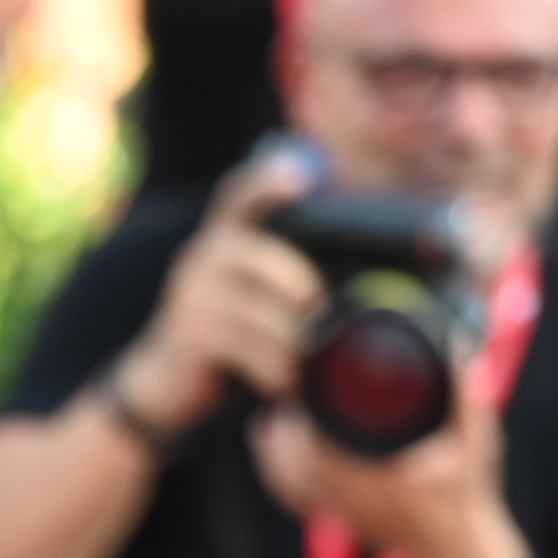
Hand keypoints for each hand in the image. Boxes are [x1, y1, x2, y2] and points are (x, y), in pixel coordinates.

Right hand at [119, 147, 324, 427]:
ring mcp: (191, 296)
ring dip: (291, 339)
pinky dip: (273, 366)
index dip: (267, 180)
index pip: (241, 195)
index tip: (301, 177)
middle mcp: (202, 256)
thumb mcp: (254, 289)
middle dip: (298, 286)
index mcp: (226, 236)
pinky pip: (244, 347)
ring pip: (256, 311)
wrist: (169, 379)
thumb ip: (292, 264)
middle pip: (259, 256)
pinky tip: (284, 378)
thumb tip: (389, 248)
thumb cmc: (232, 331)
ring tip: (304, 357)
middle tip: (319, 314)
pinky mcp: (186, 336)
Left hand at [251, 383, 525, 557]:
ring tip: (267, 426)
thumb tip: (460, 352)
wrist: (455, 556)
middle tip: (281, 405)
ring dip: (273, 458)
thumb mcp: (477, 447)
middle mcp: (353, 501)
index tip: (297, 397)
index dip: (300, 428)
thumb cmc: (466, 500)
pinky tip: (275, 459)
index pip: (320, 455)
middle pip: (294, 470)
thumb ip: (468, 401)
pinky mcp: (341, 521)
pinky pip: (298, 502)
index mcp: (381, 483)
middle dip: (280, 437)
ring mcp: (343, 514)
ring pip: (289, 488)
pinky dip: (281, 480)